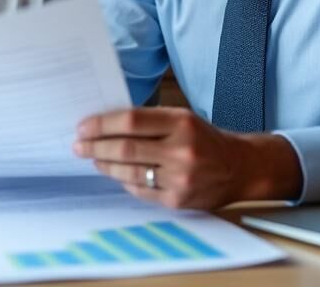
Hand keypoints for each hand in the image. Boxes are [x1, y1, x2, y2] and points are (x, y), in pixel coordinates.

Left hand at [73, 107, 300, 208]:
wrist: (240, 167)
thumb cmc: (205, 139)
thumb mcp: (182, 118)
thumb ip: (149, 120)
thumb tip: (105, 125)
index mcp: (181, 123)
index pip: (131, 121)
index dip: (102, 125)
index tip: (83, 127)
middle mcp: (181, 150)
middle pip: (125, 149)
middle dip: (95, 147)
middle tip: (79, 145)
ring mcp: (180, 178)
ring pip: (129, 172)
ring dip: (105, 165)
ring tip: (94, 158)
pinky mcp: (177, 200)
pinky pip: (140, 190)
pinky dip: (124, 181)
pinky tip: (116, 173)